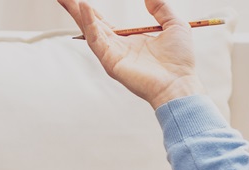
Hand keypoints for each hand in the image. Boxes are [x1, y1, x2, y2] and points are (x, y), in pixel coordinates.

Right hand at [57, 0, 204, 108]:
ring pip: (90, 30)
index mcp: (128, 40)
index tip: (81, 1)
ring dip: (78, 15)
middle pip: (91, 25)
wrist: (179, 82)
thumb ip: (161, 9)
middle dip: (76, 10)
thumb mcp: (174, 25)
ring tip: (68, 0)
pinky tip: (85, 9)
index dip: (91, 11)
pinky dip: (89, 24)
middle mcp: (117, 47)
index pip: (104, 22)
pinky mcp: (111, 61)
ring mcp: (112, 54)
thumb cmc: (179, 61)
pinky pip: (97, 39)